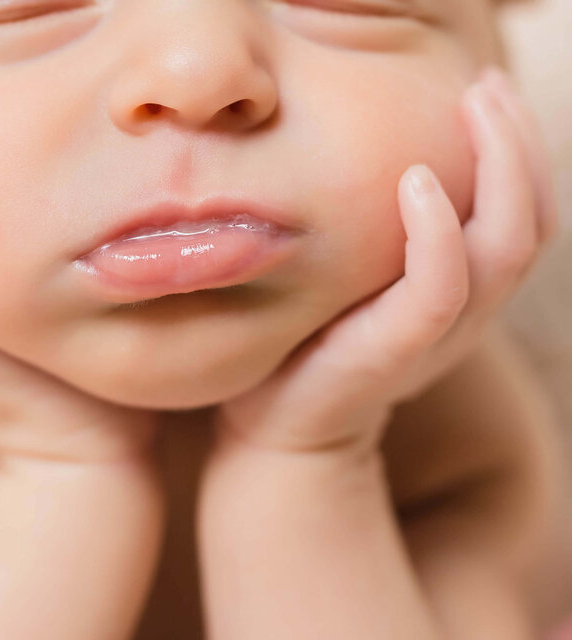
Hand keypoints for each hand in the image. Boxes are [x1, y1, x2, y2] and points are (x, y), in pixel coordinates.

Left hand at [212, 67, 558, 454]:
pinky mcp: (393, 353)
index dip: (521, 153)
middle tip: (487, 85)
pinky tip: (416, 181)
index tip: (486, 90)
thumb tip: (369, 163)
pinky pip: (439, 290)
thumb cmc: (309, 342)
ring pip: (504, 249)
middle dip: (520, 147)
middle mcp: (464, 314)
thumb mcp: (355, 281)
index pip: (522, 218)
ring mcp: (435, 336)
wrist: (280, 427)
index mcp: (462, 293)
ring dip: (500, 171)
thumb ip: (381, 237)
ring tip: (475, 105)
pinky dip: (438, 234)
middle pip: (529, 223)